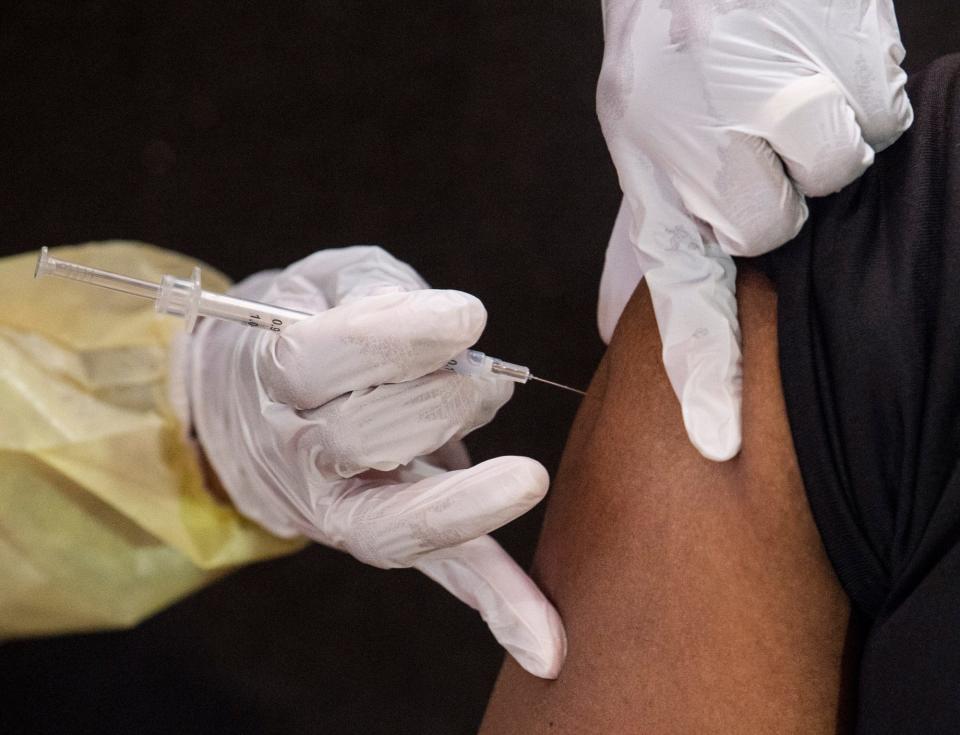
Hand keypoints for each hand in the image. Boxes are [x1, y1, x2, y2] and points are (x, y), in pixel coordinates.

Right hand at [188, 246, 564, 677]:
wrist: (246, 405)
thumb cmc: (305, 326)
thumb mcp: (323, 281)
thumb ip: (376, 292)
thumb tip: (453, 330)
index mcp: (275, 373)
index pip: (320, 359)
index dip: (395, 339)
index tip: (468, 318)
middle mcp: (297, 451)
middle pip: (366, 437)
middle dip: (443, 402)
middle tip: (485, 378)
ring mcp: (336, 508)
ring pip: (400, 518)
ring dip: (472, 490)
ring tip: (513, 456)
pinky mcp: (379, 537)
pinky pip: (439, 572)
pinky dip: (497, 604)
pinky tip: (546, 644)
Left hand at [596, 0, 911, 459]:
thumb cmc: (669, 55)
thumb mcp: (632, 142)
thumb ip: (645, 235)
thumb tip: (607, 320)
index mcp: (657, 179)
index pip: (683, 296)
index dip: (704, 375)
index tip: (716, 442)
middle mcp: (710, 156)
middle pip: (776, 231)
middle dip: (773, 194)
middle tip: (750, 137)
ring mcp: (782, 111)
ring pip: (836, 174)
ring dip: (821, 140)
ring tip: (782, 95)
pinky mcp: (843, 67)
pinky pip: (879, 117)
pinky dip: (860, 95)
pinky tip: (815, 66)